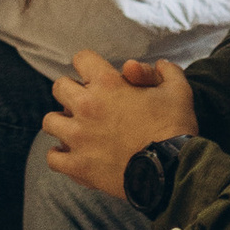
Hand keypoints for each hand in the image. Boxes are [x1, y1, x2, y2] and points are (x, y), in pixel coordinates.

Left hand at [41, 51, 193, 198]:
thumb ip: (168, 72)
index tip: (95, 75)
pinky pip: (53, 157)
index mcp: (108, 83)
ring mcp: (78, 137)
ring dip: (62, 123)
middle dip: (71, 92)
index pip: (81, 58)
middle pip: (59, 87)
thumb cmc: (175, 129)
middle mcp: (87, 106)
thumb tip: (160, 64)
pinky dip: (59, 156)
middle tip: (85, 103)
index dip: (89, 64)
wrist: (172, 171)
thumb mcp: (179, 91)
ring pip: (50, 121)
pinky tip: (70, 155)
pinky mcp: (78, 165)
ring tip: (75, 130)